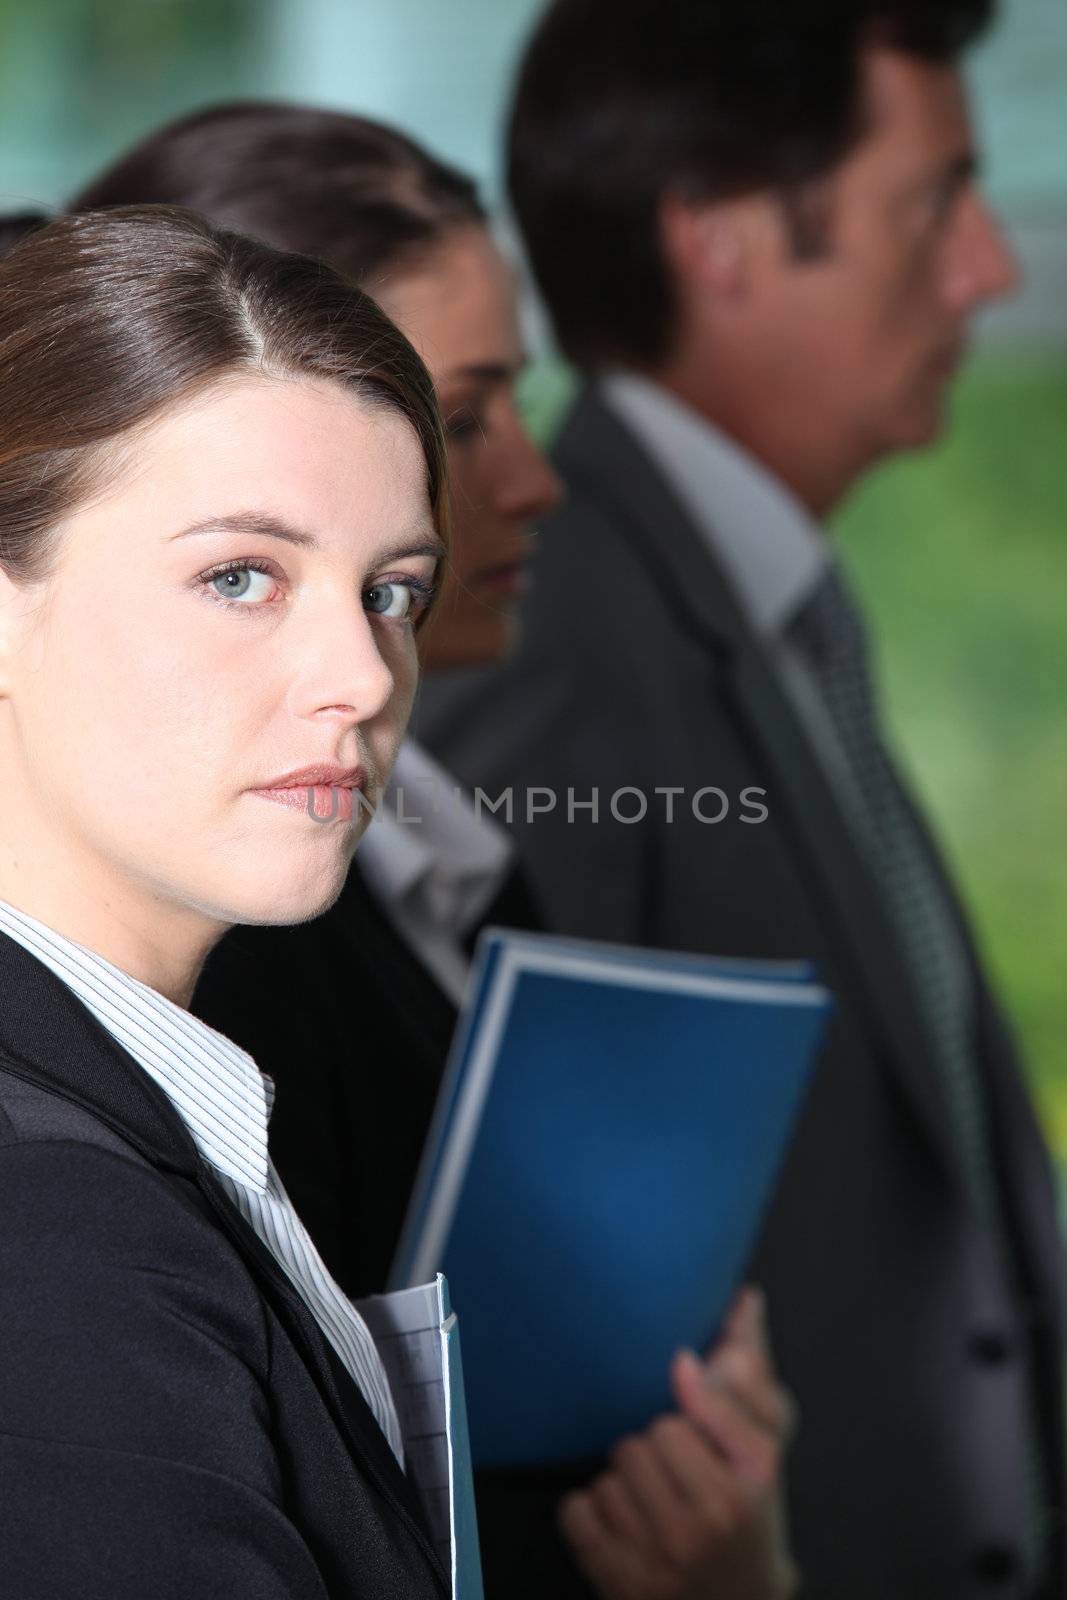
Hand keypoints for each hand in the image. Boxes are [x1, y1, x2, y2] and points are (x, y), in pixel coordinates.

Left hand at [558, 1287, 797, 1599]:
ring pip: (611, 1471)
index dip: (685, 1387)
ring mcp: (669, 1557)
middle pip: (647, 1434)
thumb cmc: (750, 1508)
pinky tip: (626, 1528)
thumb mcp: (766, 1444)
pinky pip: (578, 1510)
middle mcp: (715, 1518)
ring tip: (656, 1502)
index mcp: (756, 1476)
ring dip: (625, 1482)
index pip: (696, 1396)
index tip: (679, 1371)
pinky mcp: (625, 1582)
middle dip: (658, 1446)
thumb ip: (753, 1370)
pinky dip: (592, 1515)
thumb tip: (743, 1298)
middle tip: (680, 1471)